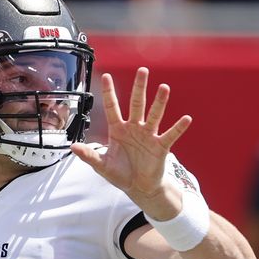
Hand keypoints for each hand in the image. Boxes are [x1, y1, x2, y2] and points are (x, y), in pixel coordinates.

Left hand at [70, 67, 190, 217]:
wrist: (138, 187)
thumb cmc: (120, 173)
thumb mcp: (102, 165)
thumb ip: (89, 155)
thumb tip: (72, 147)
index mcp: (118, 130)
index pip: (112, 107)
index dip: (109, 92)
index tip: (106, 76)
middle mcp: (134, 128)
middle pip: (137, 104)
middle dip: (139, 88)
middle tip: (143, 70)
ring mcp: (148, 135)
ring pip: (154, 115)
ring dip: (159, 102)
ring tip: (164, 87)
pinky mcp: (160, 147)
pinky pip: (170, 135)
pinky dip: (178, 127)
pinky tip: (186, 118)